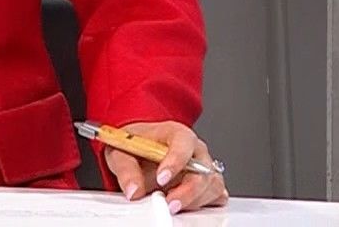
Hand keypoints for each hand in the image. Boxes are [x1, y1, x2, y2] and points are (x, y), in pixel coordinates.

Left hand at [102, 121, 228, 214]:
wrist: (139, 149)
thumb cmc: (136, 145)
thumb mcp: (121, 152)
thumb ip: (127, 170)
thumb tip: (133, 189)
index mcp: (175, 133)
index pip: (183, 143)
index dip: (175, 161)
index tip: (161, 179)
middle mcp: (195, 149)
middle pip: (203, 169)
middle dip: (188, 190)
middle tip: (169, 203)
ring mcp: (204, 166)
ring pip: (212, 184)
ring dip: (195, 199)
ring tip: (173, 205)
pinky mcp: (207, 184)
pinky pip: (217, 195)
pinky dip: (205, 203)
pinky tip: (187, 206)